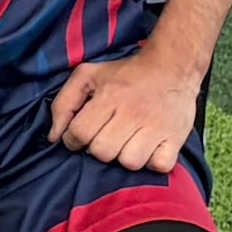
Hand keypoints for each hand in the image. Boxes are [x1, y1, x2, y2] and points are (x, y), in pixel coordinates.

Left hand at [48, 43, 204, 173]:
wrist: (172, 66)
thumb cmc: (125, 74)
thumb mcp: (88, 76)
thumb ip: (64, 103)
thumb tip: (54, 136)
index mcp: (110, 96)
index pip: (80, 132)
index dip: (73, 139)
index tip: (80, 136)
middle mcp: (133, 112)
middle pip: (103, 151)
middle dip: (98, 148)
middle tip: (106, 137)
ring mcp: (157, 127)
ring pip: (130, 162)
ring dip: (124, 156)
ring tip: (127, 143)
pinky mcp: (176, 137)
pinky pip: (159, 165)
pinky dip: (153, 161)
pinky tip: (148, 148)